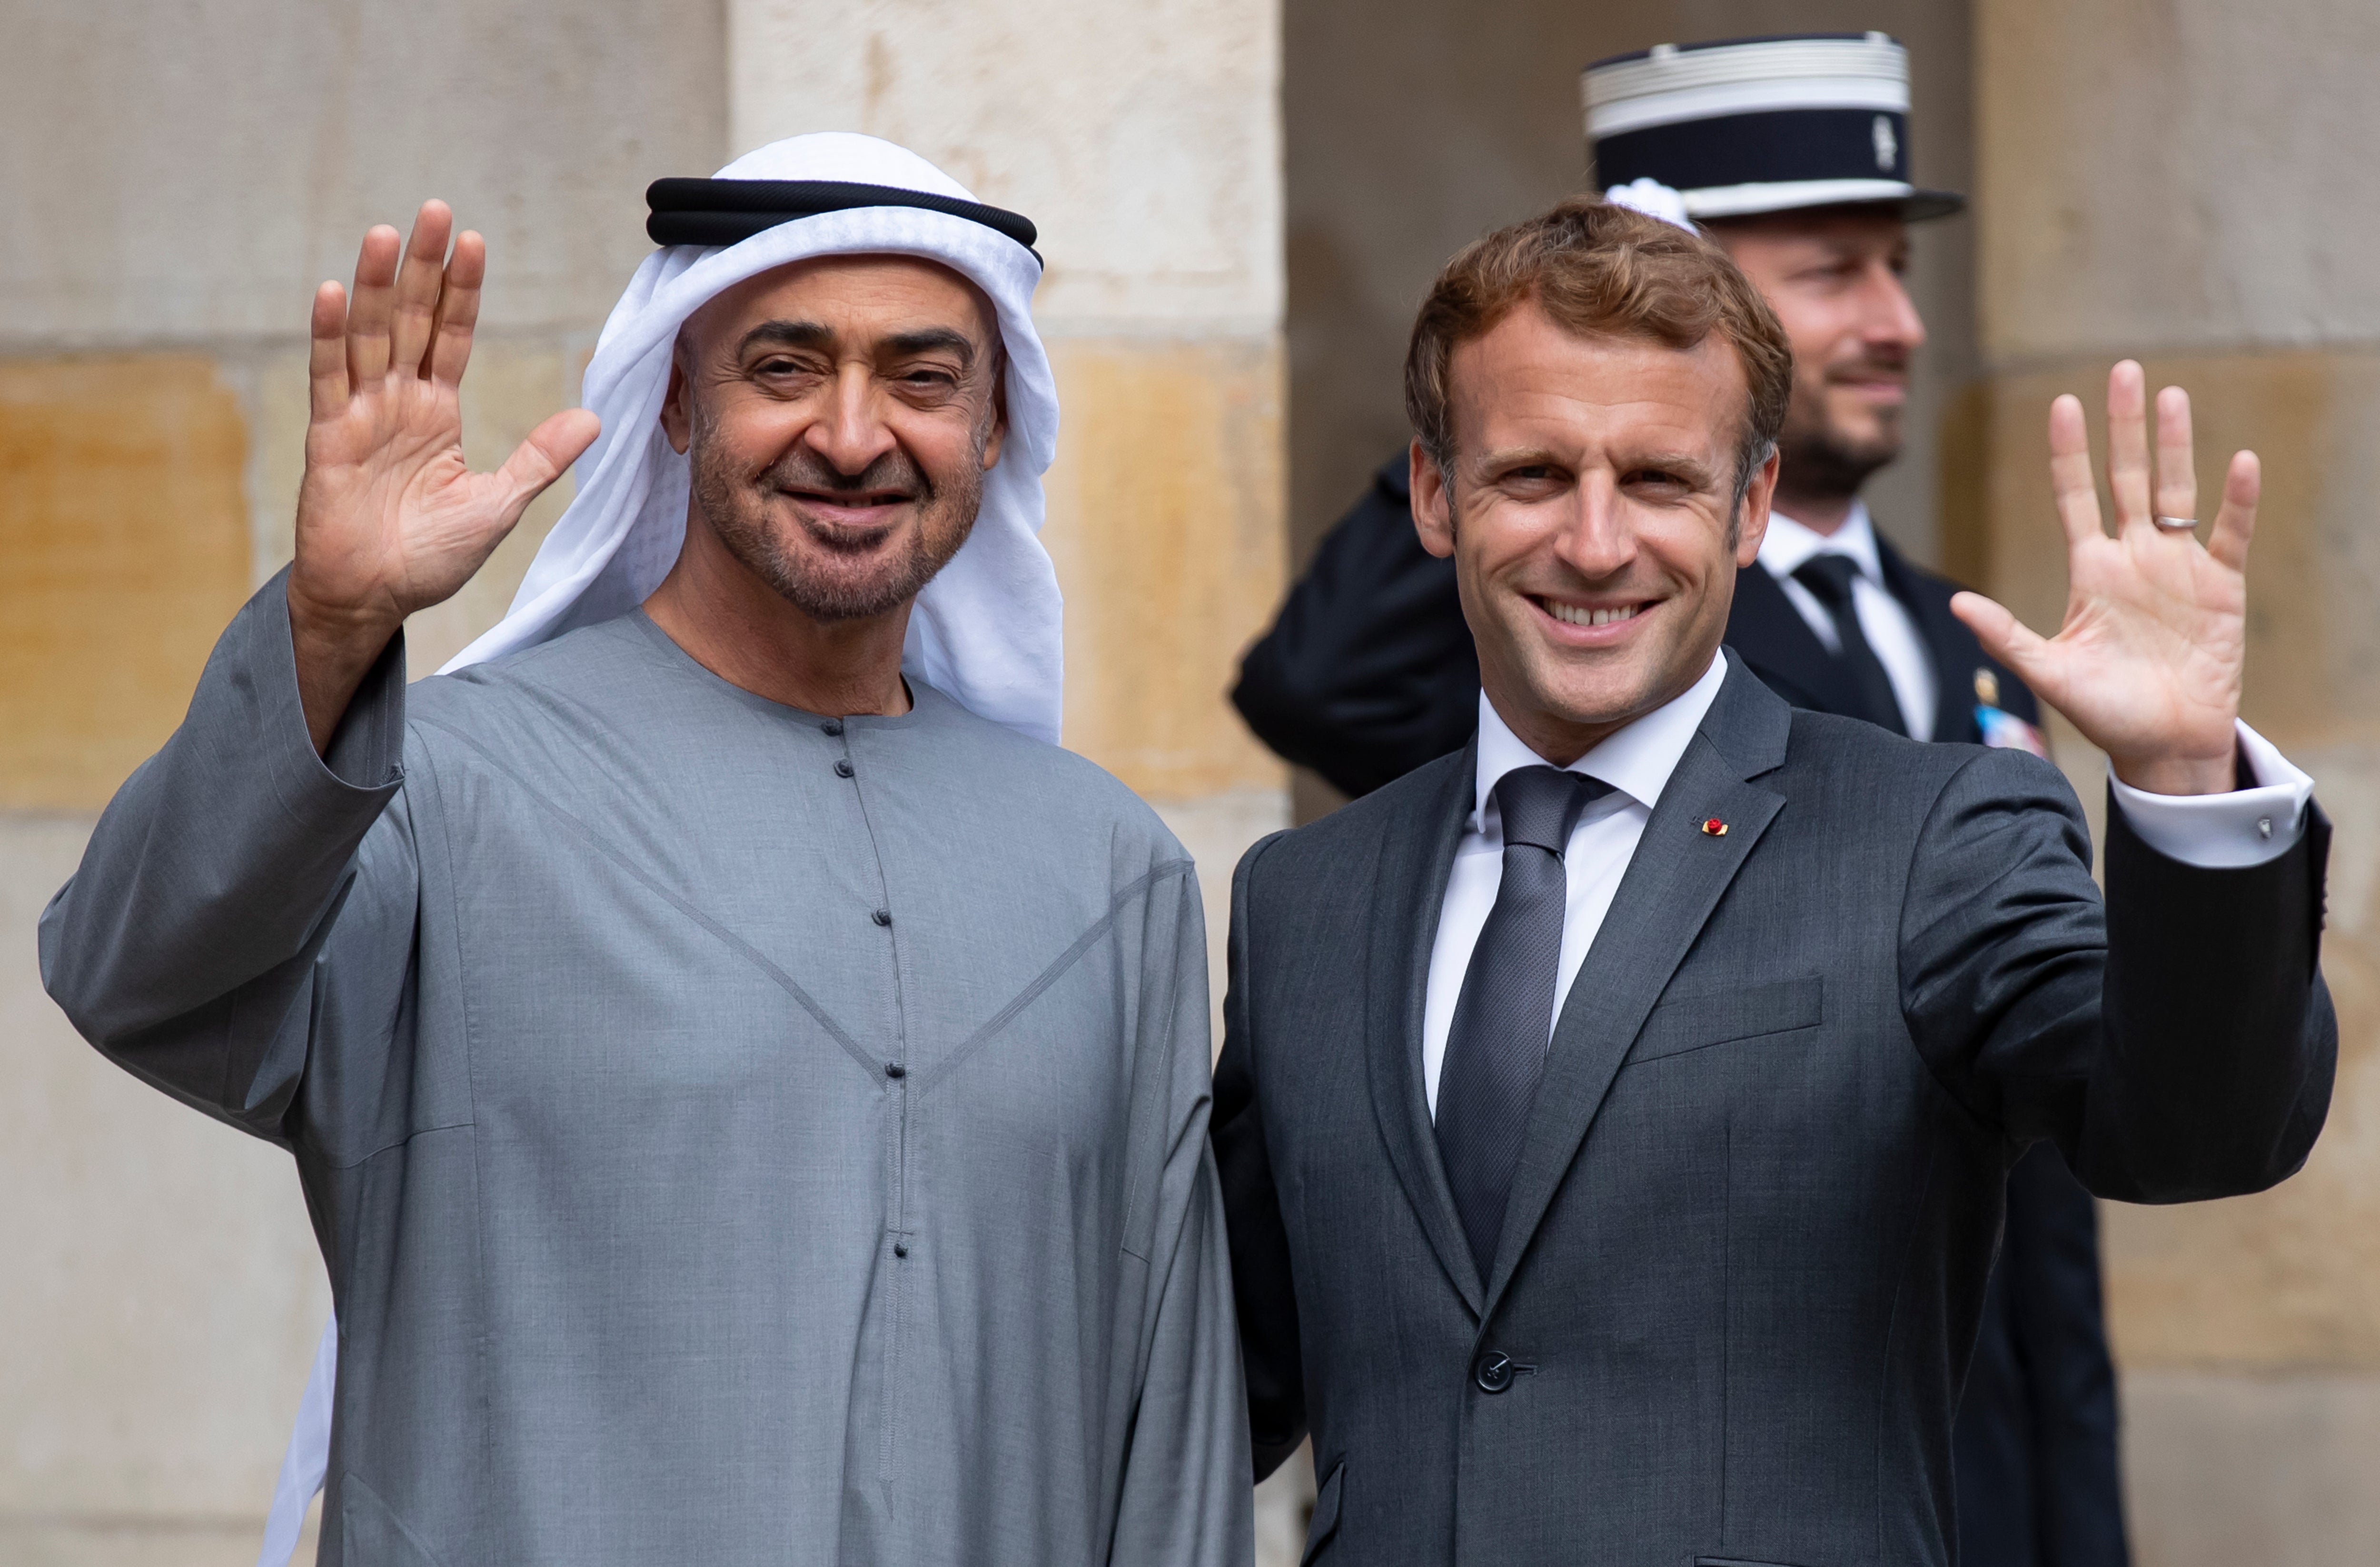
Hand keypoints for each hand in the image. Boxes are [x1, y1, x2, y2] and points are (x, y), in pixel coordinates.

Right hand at [288, 201, 598, 751]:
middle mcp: (398, 402)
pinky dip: (329, 335)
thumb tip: (593, 418)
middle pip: (409, 320)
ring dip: (373, 283)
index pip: (451, 336)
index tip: (473, 241)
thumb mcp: (500, 504)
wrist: (376, 600)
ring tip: (384, 232)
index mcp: (437, 412)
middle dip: (420, 266)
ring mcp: (360, 415)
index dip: (461, 291)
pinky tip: (333, 291)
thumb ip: (539, 458)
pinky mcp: (328, 437)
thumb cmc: (431, 558)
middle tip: (433, 210)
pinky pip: (329, 377)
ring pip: (368, 335)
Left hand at [1951, 360, 2255, 795]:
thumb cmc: (2105, 712)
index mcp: (2090, 570)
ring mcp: (2178, 567)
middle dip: (2125, 426)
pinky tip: (2239, 463)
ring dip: (2175, 445)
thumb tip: (1955, 604)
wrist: (2163, 744)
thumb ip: (2005, 636)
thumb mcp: (2049, 672)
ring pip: (2176, 491)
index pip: (2075, 496)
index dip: (2069, 453)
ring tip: (2172, 395)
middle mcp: (2133, 557)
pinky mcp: (2221, 586)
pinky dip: (2237, 501)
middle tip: (2124, 371)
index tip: (2062, 404)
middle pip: (2126, 477)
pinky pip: (2231, 534)